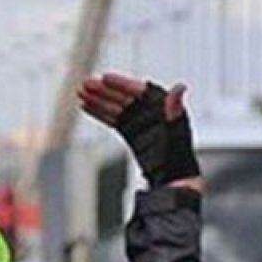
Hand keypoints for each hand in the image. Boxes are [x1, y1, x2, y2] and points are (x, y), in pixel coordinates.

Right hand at [77, 73, 201, 188]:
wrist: (174, 183)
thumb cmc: (178, 162)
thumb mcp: (176, 135)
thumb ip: (175, 112)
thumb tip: (179, 88)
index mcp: (164, 110)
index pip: (141, 91)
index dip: (123, 84)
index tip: (105, 78)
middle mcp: (152, 114)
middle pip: (126, 98)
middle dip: (105, 91)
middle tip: (86, 85)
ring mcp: (142, 124)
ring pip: (118, 108)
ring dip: (99, 100)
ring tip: (81, 94)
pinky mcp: (134, 135)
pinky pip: (116, 120)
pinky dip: (102, 113)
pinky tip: (89, 107)